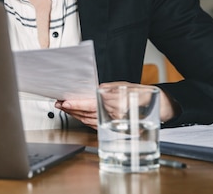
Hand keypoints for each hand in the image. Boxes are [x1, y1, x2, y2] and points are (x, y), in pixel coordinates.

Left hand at [55, 81, 177, 128]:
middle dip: (71, 109)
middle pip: (87, 113)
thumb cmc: (139, 93)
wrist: (154, 107)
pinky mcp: (112, 128)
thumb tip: (92, 89)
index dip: (76, 103)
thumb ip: (107, 88)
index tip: (64, 102)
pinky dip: (83, 120)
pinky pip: (94, 125)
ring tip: (64, 108)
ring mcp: (113, 123)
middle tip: (58, 103)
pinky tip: (77, 115)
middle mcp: (113, 115)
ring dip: (75, 115)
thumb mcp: (123, 85)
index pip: (91, 103)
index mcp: (115, 103)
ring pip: (88, 120)